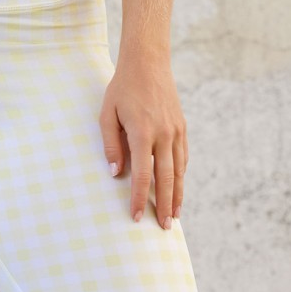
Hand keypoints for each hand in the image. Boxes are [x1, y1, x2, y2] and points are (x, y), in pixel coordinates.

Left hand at [99, 54, 186, 229]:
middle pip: (166, 179)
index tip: (136, 216)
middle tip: (165, 228)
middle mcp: (163, 135)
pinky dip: (181, 174)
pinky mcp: (182, 127)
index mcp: (142, 132)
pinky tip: (177, 186)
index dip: (139, 199)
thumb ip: (111, 144)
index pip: (142, 175)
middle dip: (165, 206)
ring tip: (175, 215)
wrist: (148, 63)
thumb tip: (115, 174)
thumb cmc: (122, 88)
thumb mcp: (107, 113)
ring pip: (179, 170)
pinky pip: (183, 157)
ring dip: (178, 195)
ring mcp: (176, 131)